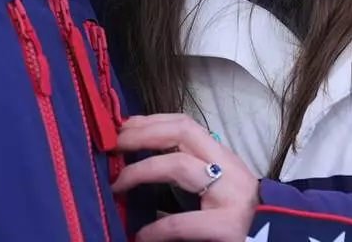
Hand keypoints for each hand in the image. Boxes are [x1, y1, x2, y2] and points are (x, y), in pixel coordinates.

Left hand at [112, 113, 259, 240]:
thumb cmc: (238, 224)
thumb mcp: (214, 193)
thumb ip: (186, 177)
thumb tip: (136, 166)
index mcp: (224, 160)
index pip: (186, 125)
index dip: (151, 121)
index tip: (123, 127)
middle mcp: (230, 170)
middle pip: (182, 133)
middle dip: (143, 134)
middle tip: (113, 144)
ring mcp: (231, 197)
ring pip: (179, 166)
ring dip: (140, 170)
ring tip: (117, 184)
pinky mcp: (227, 228)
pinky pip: (181, 223)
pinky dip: (156, 228)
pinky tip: (141, 235)